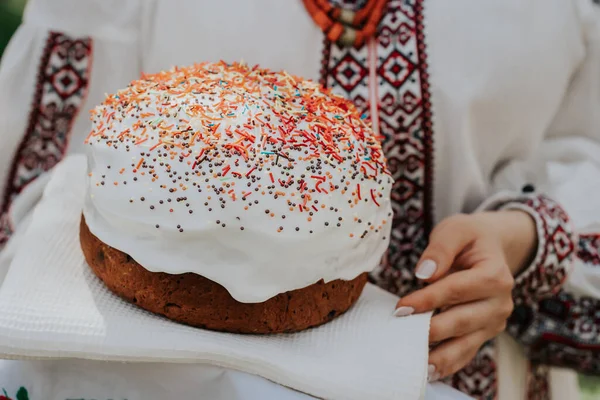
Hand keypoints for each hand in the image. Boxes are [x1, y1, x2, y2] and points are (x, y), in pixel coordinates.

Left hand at [393, 211, 536, 380]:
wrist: (491, 247)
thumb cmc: (469, 238)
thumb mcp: (455, 230)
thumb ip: (440, 248)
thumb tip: (424, 273)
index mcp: (495, 274)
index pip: (457, 289)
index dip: (428, 299)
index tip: (401, 307)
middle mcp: (500, 302)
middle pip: (462, 320)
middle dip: (431, 328)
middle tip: (401, 332)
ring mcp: (494, 321)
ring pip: (466, 343)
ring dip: (440, 355)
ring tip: (415, 363)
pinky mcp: (484, 333)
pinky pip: (467, 352)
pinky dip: (448, 363)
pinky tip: (428, 370)